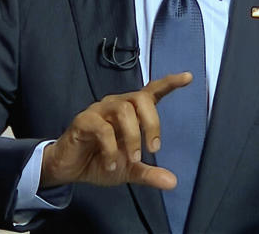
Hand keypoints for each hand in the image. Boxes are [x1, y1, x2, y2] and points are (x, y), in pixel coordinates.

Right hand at [40, 72, 191, 189]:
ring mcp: (99, 110)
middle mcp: (116, 105)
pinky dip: (111, 150)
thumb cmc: (101, 160)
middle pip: (141, 98)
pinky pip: (102, 129)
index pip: (152, 91)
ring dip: (132, 137)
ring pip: (123, 111)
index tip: (188, 77)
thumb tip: (172, 182)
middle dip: (152, 123)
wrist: (70, 169)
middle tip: (154, 149)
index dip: (170, 83)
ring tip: (132, 159)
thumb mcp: (129, 170)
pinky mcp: (84, 121)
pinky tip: (111, 164)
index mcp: (131, 111)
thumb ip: (149, 173)